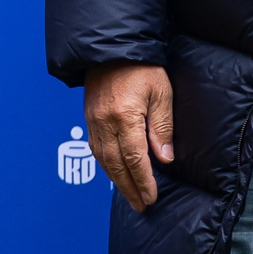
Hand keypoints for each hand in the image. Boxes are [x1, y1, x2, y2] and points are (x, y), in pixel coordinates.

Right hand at [84, 62, 173, 212]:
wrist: (113, 48)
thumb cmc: (143, 67)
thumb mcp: (161, 93)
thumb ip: (162, 127)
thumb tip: (164, 159)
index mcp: (124, 116)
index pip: (134, 158)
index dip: (143, 181)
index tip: (151, 197)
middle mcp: (104, 122)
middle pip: (116, 164)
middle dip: (129, 188)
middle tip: (141, 205)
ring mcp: (93, 121)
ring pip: (103, 159)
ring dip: (117, 180)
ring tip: (130, 195)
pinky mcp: (89, 118)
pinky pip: (96, 148)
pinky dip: (106, 165)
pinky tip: (115, 173)